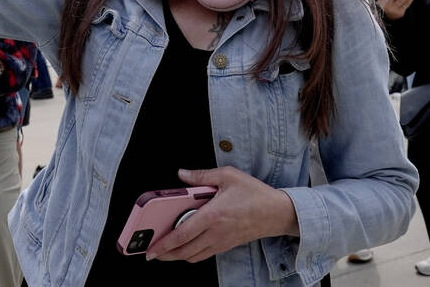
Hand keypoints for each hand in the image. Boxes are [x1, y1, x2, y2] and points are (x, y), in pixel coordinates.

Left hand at [146, 167, 299, 262]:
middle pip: (185, 251)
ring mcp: (222, 242)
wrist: (278, 212)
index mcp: (213, 215)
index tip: (151, 248)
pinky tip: (186, 246)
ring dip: (178, 256)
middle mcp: (216, 232)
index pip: (182, 234)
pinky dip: (192, 254)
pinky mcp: (228, 245)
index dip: (164, 244)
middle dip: (166, 254)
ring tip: (165, 251)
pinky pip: (205, 254)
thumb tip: (181, 174)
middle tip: (152, 252)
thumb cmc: (255, 194)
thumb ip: (201, 175)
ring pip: (194, 256)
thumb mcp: (228, 176)